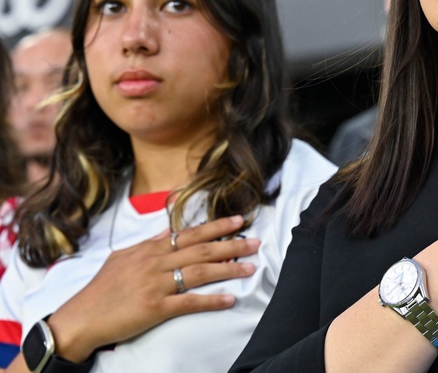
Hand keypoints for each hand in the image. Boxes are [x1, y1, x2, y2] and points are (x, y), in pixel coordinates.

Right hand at [46, 215, 258, 362]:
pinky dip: (211, 300)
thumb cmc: (101, 289)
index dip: (216, 226)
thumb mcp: (122, 258)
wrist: (80, 318)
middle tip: (256, 241)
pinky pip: (189, 302)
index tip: (238, 221)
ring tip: (251, 267)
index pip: (190, 233)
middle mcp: (155, 263)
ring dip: (228, 269)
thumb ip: (149, 243)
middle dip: (231, 244)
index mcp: (149, 249)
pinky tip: (230, 299)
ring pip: (200, 273)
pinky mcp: (154, 308)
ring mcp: (155, 285)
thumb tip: (169, 229)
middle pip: (201, 250)